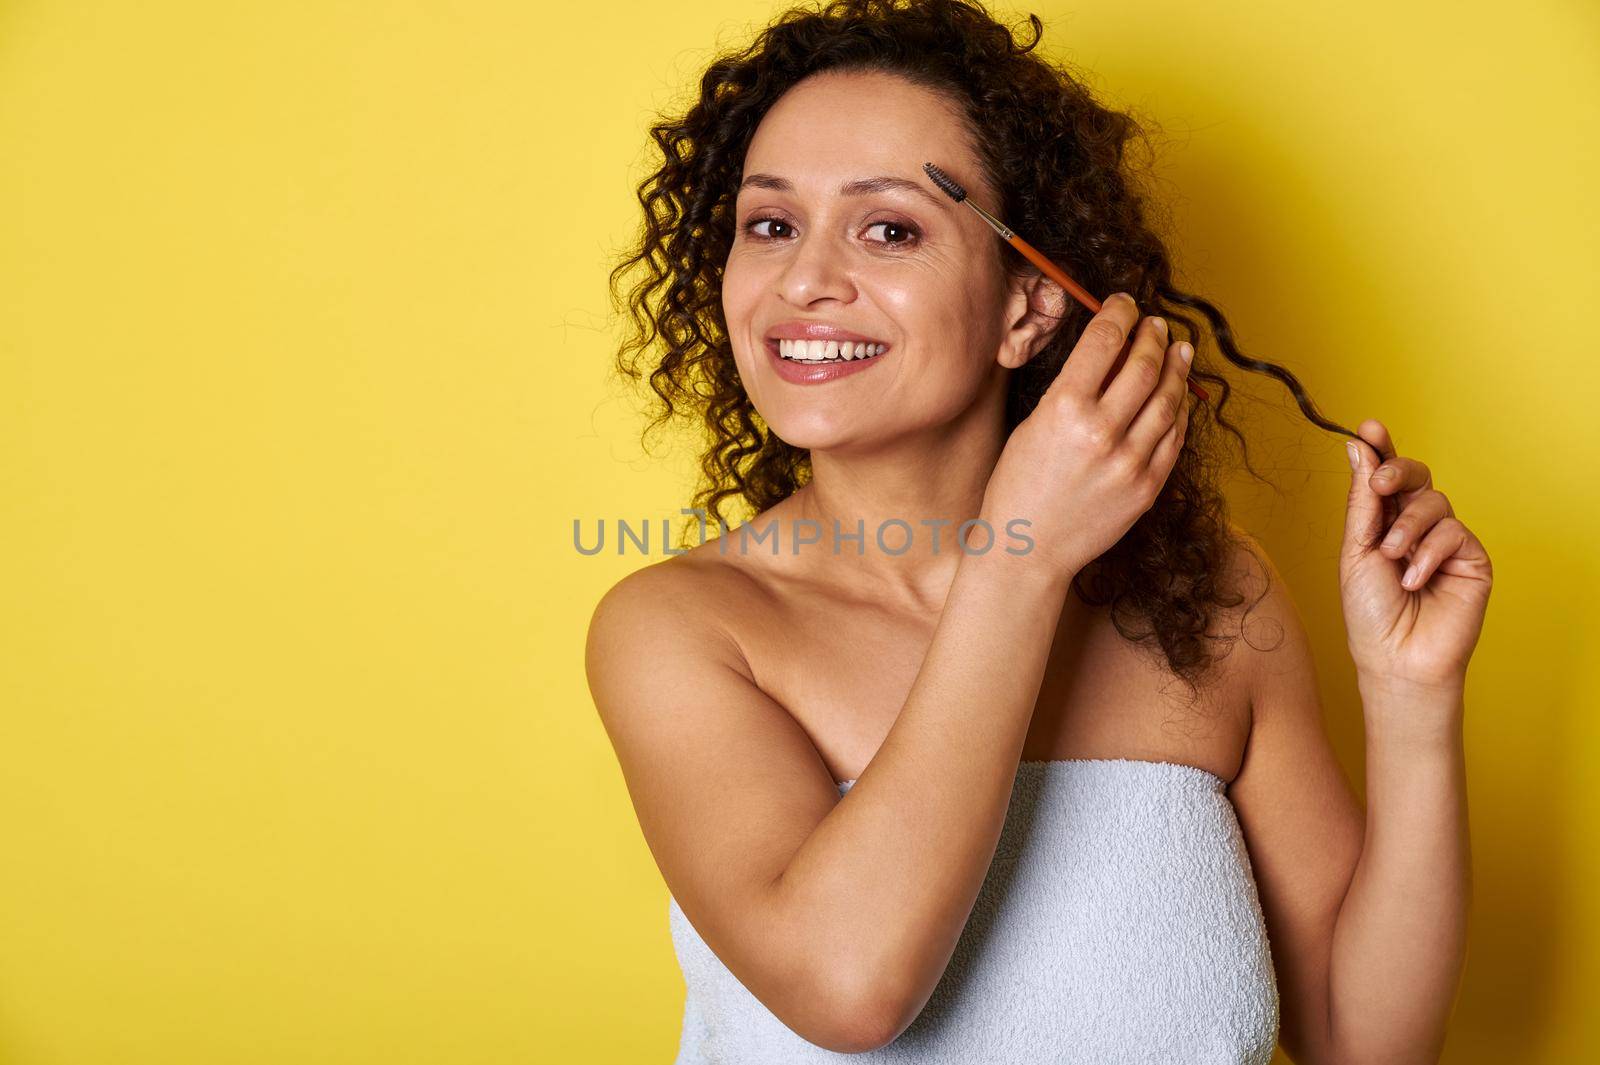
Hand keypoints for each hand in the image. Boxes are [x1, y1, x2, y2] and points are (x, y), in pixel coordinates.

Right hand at [980, 293, 1193, 579]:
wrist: (1028, 550)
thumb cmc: (1018, 487)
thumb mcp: (1032, 426)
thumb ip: (1071, 391)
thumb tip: (1105, 355)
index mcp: (1064, 411)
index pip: (1104, 341)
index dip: (1119, 314)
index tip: (1125, 304)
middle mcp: (1101, 433)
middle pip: (1143, 365)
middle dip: (1152, 336)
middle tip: (1155, 324)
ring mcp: (1129, 462)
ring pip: (1167, 399)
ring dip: (1176, 368)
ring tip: (1179, 349)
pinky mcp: (1147, 488)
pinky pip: (1174, 438)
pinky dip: (1180, 410)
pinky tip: (1179, 395)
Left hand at [1341, 418, 1492, 693]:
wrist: (1396, 658)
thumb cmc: (1370, 613)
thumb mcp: (1356, 550)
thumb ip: (1362, 501)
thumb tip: (1359, 448)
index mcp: (1383, 523)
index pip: (1384, 477)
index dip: (1380, 449)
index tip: (1368, 427)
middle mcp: (1415, 527)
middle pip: (1415, 476)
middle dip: (1397, 470)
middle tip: (1379, 485)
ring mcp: (1446, 542)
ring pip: (1435, 501)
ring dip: (1408, 528)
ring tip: (1393, 558)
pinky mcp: (1472, 558)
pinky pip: (1455, 531)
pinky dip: (1430, 552)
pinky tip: (1416, 578)